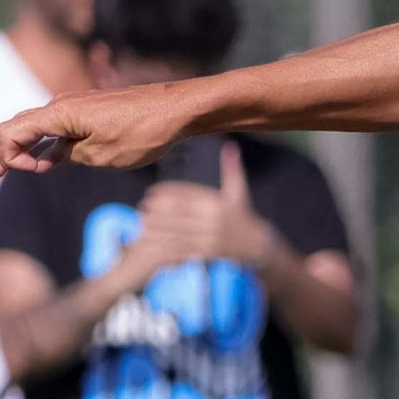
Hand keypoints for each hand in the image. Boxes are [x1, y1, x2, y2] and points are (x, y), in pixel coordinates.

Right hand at [0, 83, 208, 194]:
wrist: (180, 110)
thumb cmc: (145, 131)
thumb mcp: (101, 154)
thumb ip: (67, 155)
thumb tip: (49, 158)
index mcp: (57, 113)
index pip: (8, 133)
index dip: (8, 159)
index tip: (36, 172)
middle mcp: (59, 107)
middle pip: (12, 134)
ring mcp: (73, 110)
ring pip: (30, 130)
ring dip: (9, 152)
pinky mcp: (88, 116)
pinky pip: (53, 131)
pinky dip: (38, 147)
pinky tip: (36, 163)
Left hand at [133, 147, 274, 273]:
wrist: (257, 244)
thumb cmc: (243, 214)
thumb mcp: (239, 191)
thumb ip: (232, 169)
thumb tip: (230, 145)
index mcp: (216, 203)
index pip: (185, 195)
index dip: (164, 193)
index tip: (150, 192)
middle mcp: (212, 220)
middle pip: (177, 214)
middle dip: (156, 210)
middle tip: (141, 206)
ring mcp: (209, 238)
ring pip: (176, 231)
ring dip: (156, 228)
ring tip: (142, 222)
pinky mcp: (207, 252)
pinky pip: (181, 248)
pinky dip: (165, 245)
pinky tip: (154, 241)